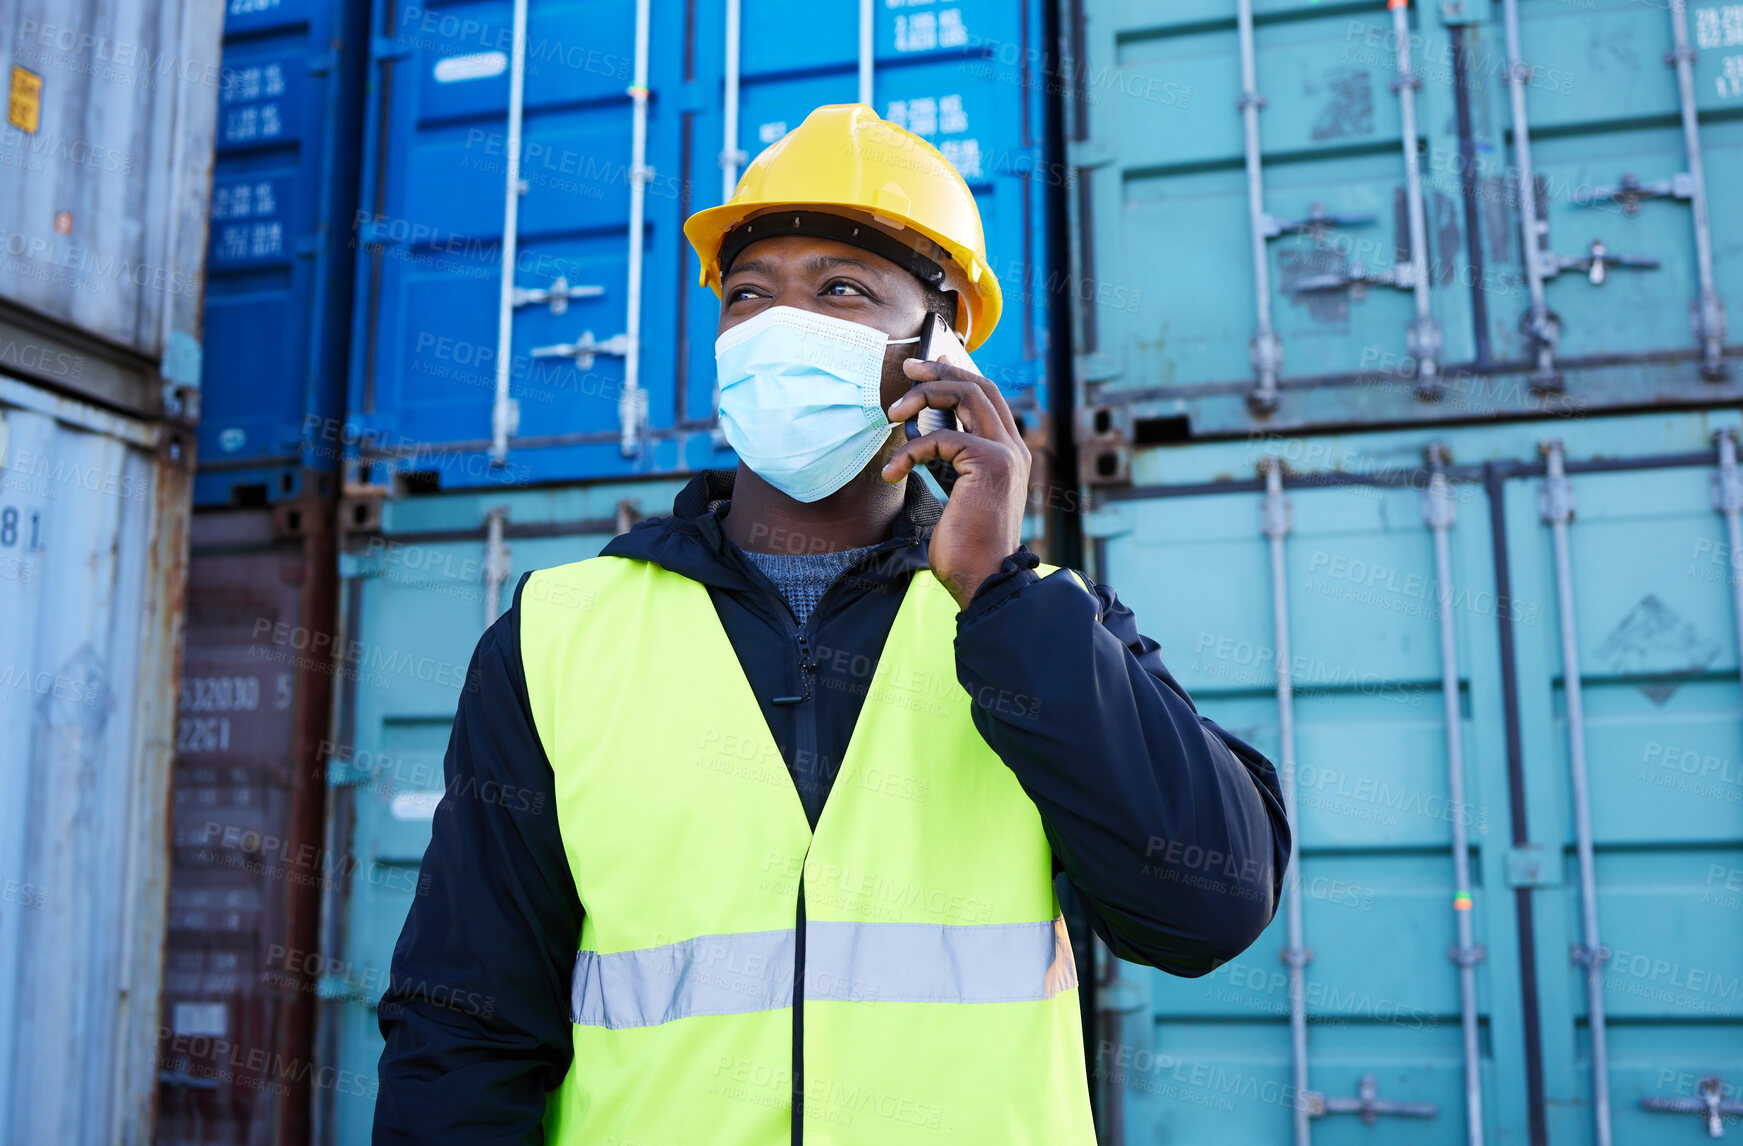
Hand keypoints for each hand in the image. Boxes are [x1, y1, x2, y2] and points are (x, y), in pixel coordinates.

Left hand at [882, 358, 1030, 608]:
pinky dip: (909, 451)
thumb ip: (951, 465)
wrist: (984, 580)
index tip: (926, 369)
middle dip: (940, 371)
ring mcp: (1005, 454)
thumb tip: (925, 438)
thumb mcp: (957, 496)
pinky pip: (939, 438)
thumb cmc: (966, 549)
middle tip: (908, 369)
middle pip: (979, 386)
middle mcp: (1014, 449)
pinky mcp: (989, 463)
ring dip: (923, 396)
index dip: (957, 377)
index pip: (987, 399)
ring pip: (965, 396)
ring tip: (891, 413)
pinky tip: (892, 472)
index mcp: (1009, 455)